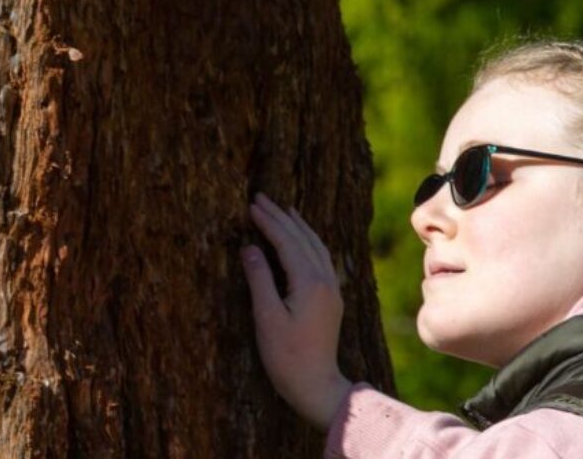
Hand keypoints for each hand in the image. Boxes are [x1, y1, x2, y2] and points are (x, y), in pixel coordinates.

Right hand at [241, 194, 353, 426]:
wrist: (316, 384)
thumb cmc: (287, 357)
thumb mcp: (266, 318)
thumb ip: (259, 279)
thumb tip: (250, 248)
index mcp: (309, 282)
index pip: (286, 241)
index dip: (268, 222)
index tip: (251, 204)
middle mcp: (325, 280)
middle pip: (303, 238)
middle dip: (282, 217)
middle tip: (262, 198)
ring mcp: (332, 289)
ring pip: (317, 246)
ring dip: (299, 226)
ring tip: (284, 210)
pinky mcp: (331, 299)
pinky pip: (322, 259)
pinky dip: (309, 242)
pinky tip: (302, 241)